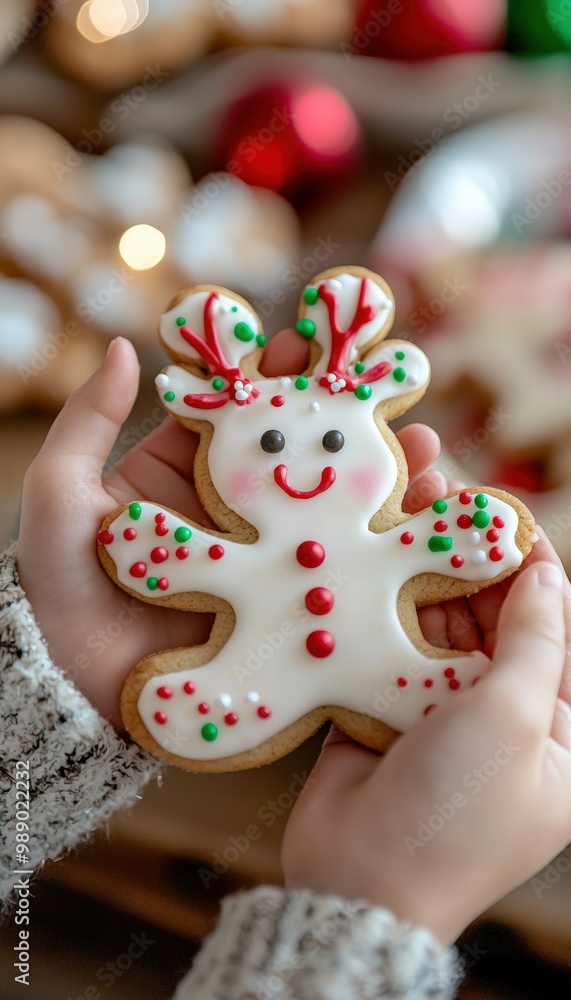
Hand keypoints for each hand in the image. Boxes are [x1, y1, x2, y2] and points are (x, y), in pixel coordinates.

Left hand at [17, 334, 444, 731]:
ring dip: (383, 483)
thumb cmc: (58, 585)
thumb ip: (89, 424)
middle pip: (304, 457)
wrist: (72, 684)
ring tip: (429, 456)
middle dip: (351, 424)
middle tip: (395, 398)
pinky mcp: (283, 609)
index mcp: (188, 473)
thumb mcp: (60, 496)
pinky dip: (381, 555)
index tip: (316, 348)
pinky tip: (418, 532)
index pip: (244, 414)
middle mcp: (235, 514)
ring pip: (334, 512)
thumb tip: (121, 349)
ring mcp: (265, 562)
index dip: (279, 379)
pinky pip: (338, 576)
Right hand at [282, 525, 570, 944]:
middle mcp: (499, 720)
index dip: (533, 573)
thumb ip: (532, 641)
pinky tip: (371, 567)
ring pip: (438, 632)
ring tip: (407, 519)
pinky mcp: (385, 712)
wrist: (357, 882)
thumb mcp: (514, 719)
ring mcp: (439, 716)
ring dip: (425, 579)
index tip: (507, 517)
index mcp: (552, 734)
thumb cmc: (457, 813)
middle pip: (492, 625)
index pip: (552, 636)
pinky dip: (383, 613)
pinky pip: (390, 651)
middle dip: (471, 565)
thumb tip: (546, 574)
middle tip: (445, 504)